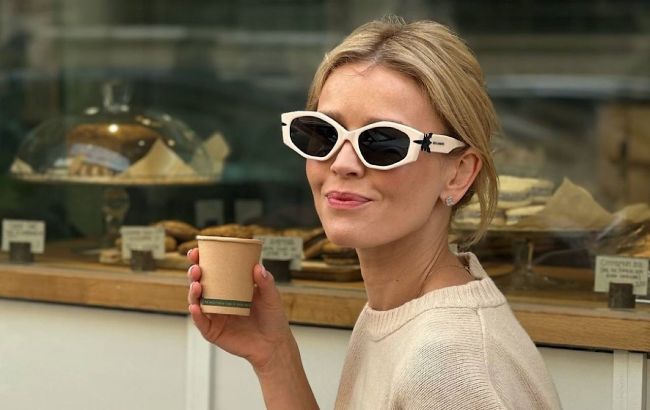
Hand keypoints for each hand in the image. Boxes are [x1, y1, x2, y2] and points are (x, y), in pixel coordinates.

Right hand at [187, 248, 291, 370]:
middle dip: (193, 274)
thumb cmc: (272, 318)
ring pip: (197, 301)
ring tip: (196, 285)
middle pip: (200, 284)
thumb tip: (257, 267)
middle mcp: (218, 300)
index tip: (196, 252)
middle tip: (196, 268)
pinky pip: (201, 322)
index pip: (212, 271)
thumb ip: (266, 282)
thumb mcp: (271, 297)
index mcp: (230, 287)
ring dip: (192, 292)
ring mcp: (214, 316)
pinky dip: (196, 315)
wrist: (274, 345)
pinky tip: (195, 307)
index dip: (201, 261)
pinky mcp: (212, 332)